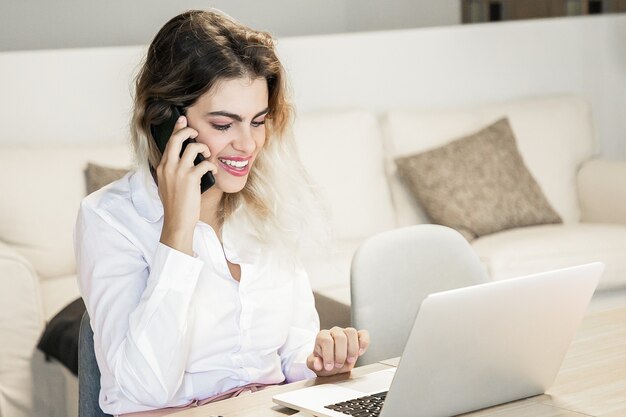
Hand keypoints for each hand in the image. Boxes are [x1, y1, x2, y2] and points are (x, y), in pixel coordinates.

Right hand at [157, 115, 215, 254]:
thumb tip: (185, 160)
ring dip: (204, 148)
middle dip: (188, 130)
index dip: (176, 129)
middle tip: (197, 132)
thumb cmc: (175, 205)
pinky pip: (205, 163)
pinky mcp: (191, 178)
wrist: (176, 221)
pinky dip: (212, 165)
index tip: (182, 120)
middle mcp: (168, 166)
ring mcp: (179, 172)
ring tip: (208, 155)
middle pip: (177, 138)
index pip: (169, 143)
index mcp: (162, 167)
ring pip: (193, 147)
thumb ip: (172, 171)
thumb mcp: (167, 185)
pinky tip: (213, 170)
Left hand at [307, 327, 369, 376]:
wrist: (332, 364)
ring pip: (351, 332)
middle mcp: (334, 332)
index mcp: (322, 336)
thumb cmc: (323, 362)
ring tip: (350, 360)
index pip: (326, 340)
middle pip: (340, 337)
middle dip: (340, 354)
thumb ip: (313, 363)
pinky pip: (363, 334)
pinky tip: (360, 353)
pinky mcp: (357, 337)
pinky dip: (364, 343)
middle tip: (338, 365)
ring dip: (352, 349)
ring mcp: (346, 333)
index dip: (328, 355)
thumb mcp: (314, 365)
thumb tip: (317, 364)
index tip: (329, 366)